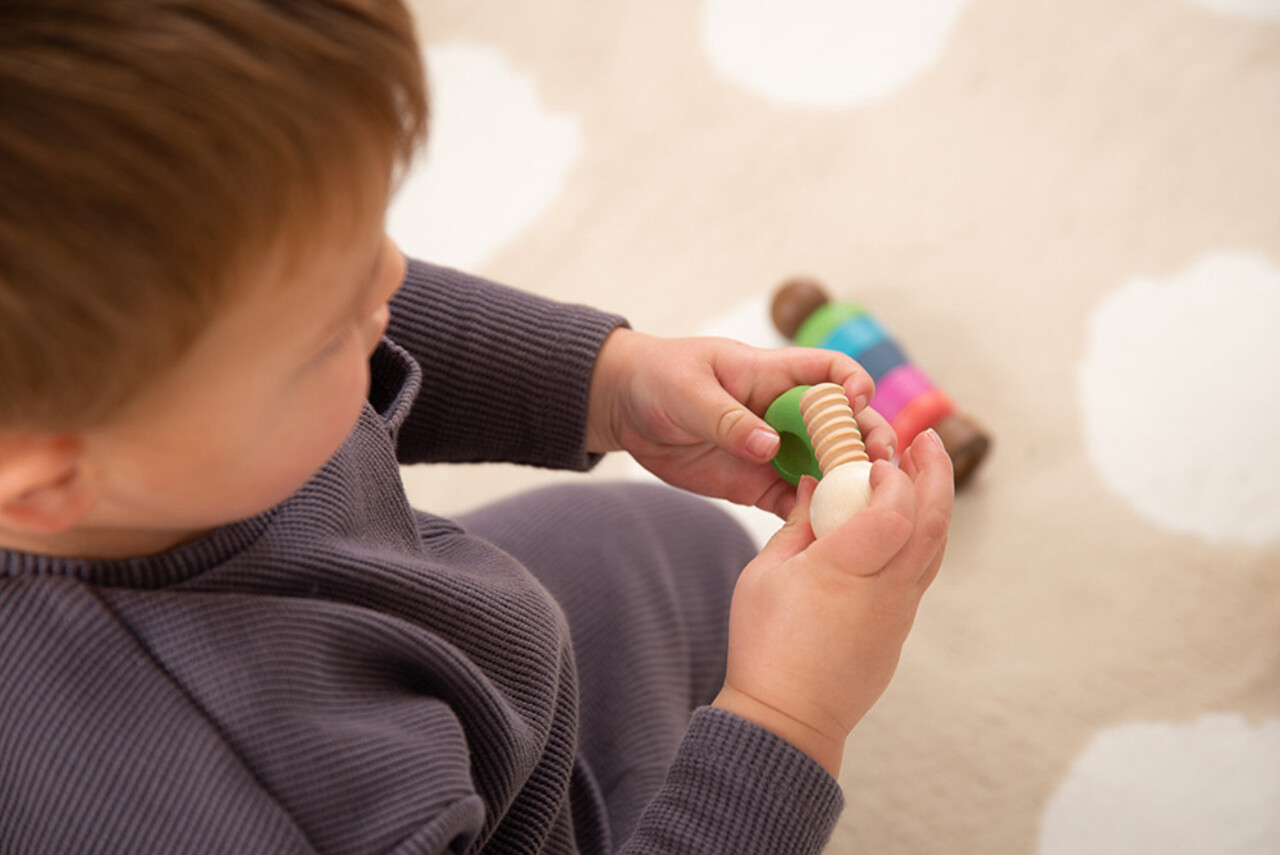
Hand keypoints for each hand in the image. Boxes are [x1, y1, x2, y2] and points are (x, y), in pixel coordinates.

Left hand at [586, 329, 895, 516]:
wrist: (625, 410)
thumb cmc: (659, 378)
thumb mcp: (687, 390)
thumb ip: (728, 418)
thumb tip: (769, 446)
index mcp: (773, 375)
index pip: (831, 371)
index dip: (853, 383)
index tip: (858, 403)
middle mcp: (785, 414)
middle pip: (845, 426)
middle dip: (868, 442)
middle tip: (879, 467)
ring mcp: (776, 451)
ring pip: (828, 468)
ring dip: (848, 485)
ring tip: (864, 507)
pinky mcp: (758, 484)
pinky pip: (796, 503)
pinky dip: (813, 517)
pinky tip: (823, 532)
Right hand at [712, 428, 953, 776]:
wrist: (786, 719)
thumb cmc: (765, 646)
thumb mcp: (765, 573)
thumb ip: (797, 524)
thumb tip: (815, 485)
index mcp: (845, 571)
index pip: (894, 511)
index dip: (894, 477)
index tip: (878, 457)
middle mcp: (885, 591)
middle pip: (931, 523)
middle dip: (936, 474)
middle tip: (929, 439)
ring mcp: (898, 613)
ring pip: (934, 548)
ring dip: (935, 503)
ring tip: (924, 469)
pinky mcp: (898, 630)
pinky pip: (921, 572)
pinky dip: (922, 535)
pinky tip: (905, 520)